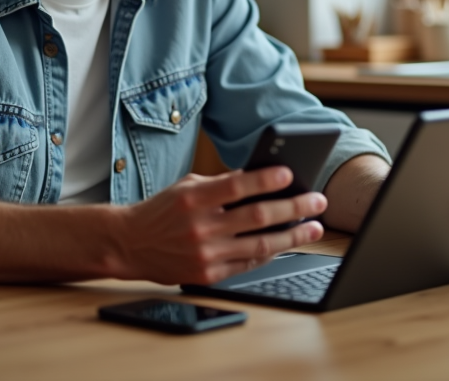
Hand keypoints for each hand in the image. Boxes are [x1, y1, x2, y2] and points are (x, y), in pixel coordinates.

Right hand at [110, 167, 327, 285]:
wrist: (130, 244)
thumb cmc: (162, 210)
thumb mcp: (186, 187)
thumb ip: (221, 184)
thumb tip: (260, 179)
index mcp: (193, 199)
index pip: (237, 187)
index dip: (265, 180)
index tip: (289, 174)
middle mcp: (200, 227)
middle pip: (256, 217)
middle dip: (293, 208)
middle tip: (318, 201)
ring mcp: (205, 254)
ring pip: (260, 246)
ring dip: (292, 236)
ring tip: (314, 227)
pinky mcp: (208, 275)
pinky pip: (248, 265)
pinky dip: (270, 254)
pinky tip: (286, 244)